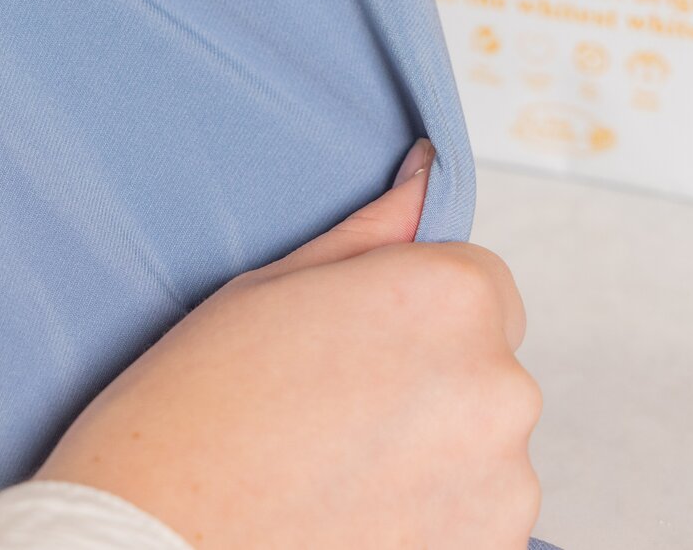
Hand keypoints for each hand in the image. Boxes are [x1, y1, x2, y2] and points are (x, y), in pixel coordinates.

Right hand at [39, 140, 541, 548]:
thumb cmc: (187, 425)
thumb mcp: (267, 292)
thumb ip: (370, 234)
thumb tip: (425, 176)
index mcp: (447, 299)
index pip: (480, 284)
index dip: (414, 313)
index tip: (356, 350)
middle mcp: (498, 387)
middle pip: (486, 366)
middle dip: (429, 384)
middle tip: (331, 417)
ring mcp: (505, 484)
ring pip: (484, 449)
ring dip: (434, 459)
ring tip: (336, 478)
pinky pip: (477, 520)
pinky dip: (432, 524)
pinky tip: (354, 522)